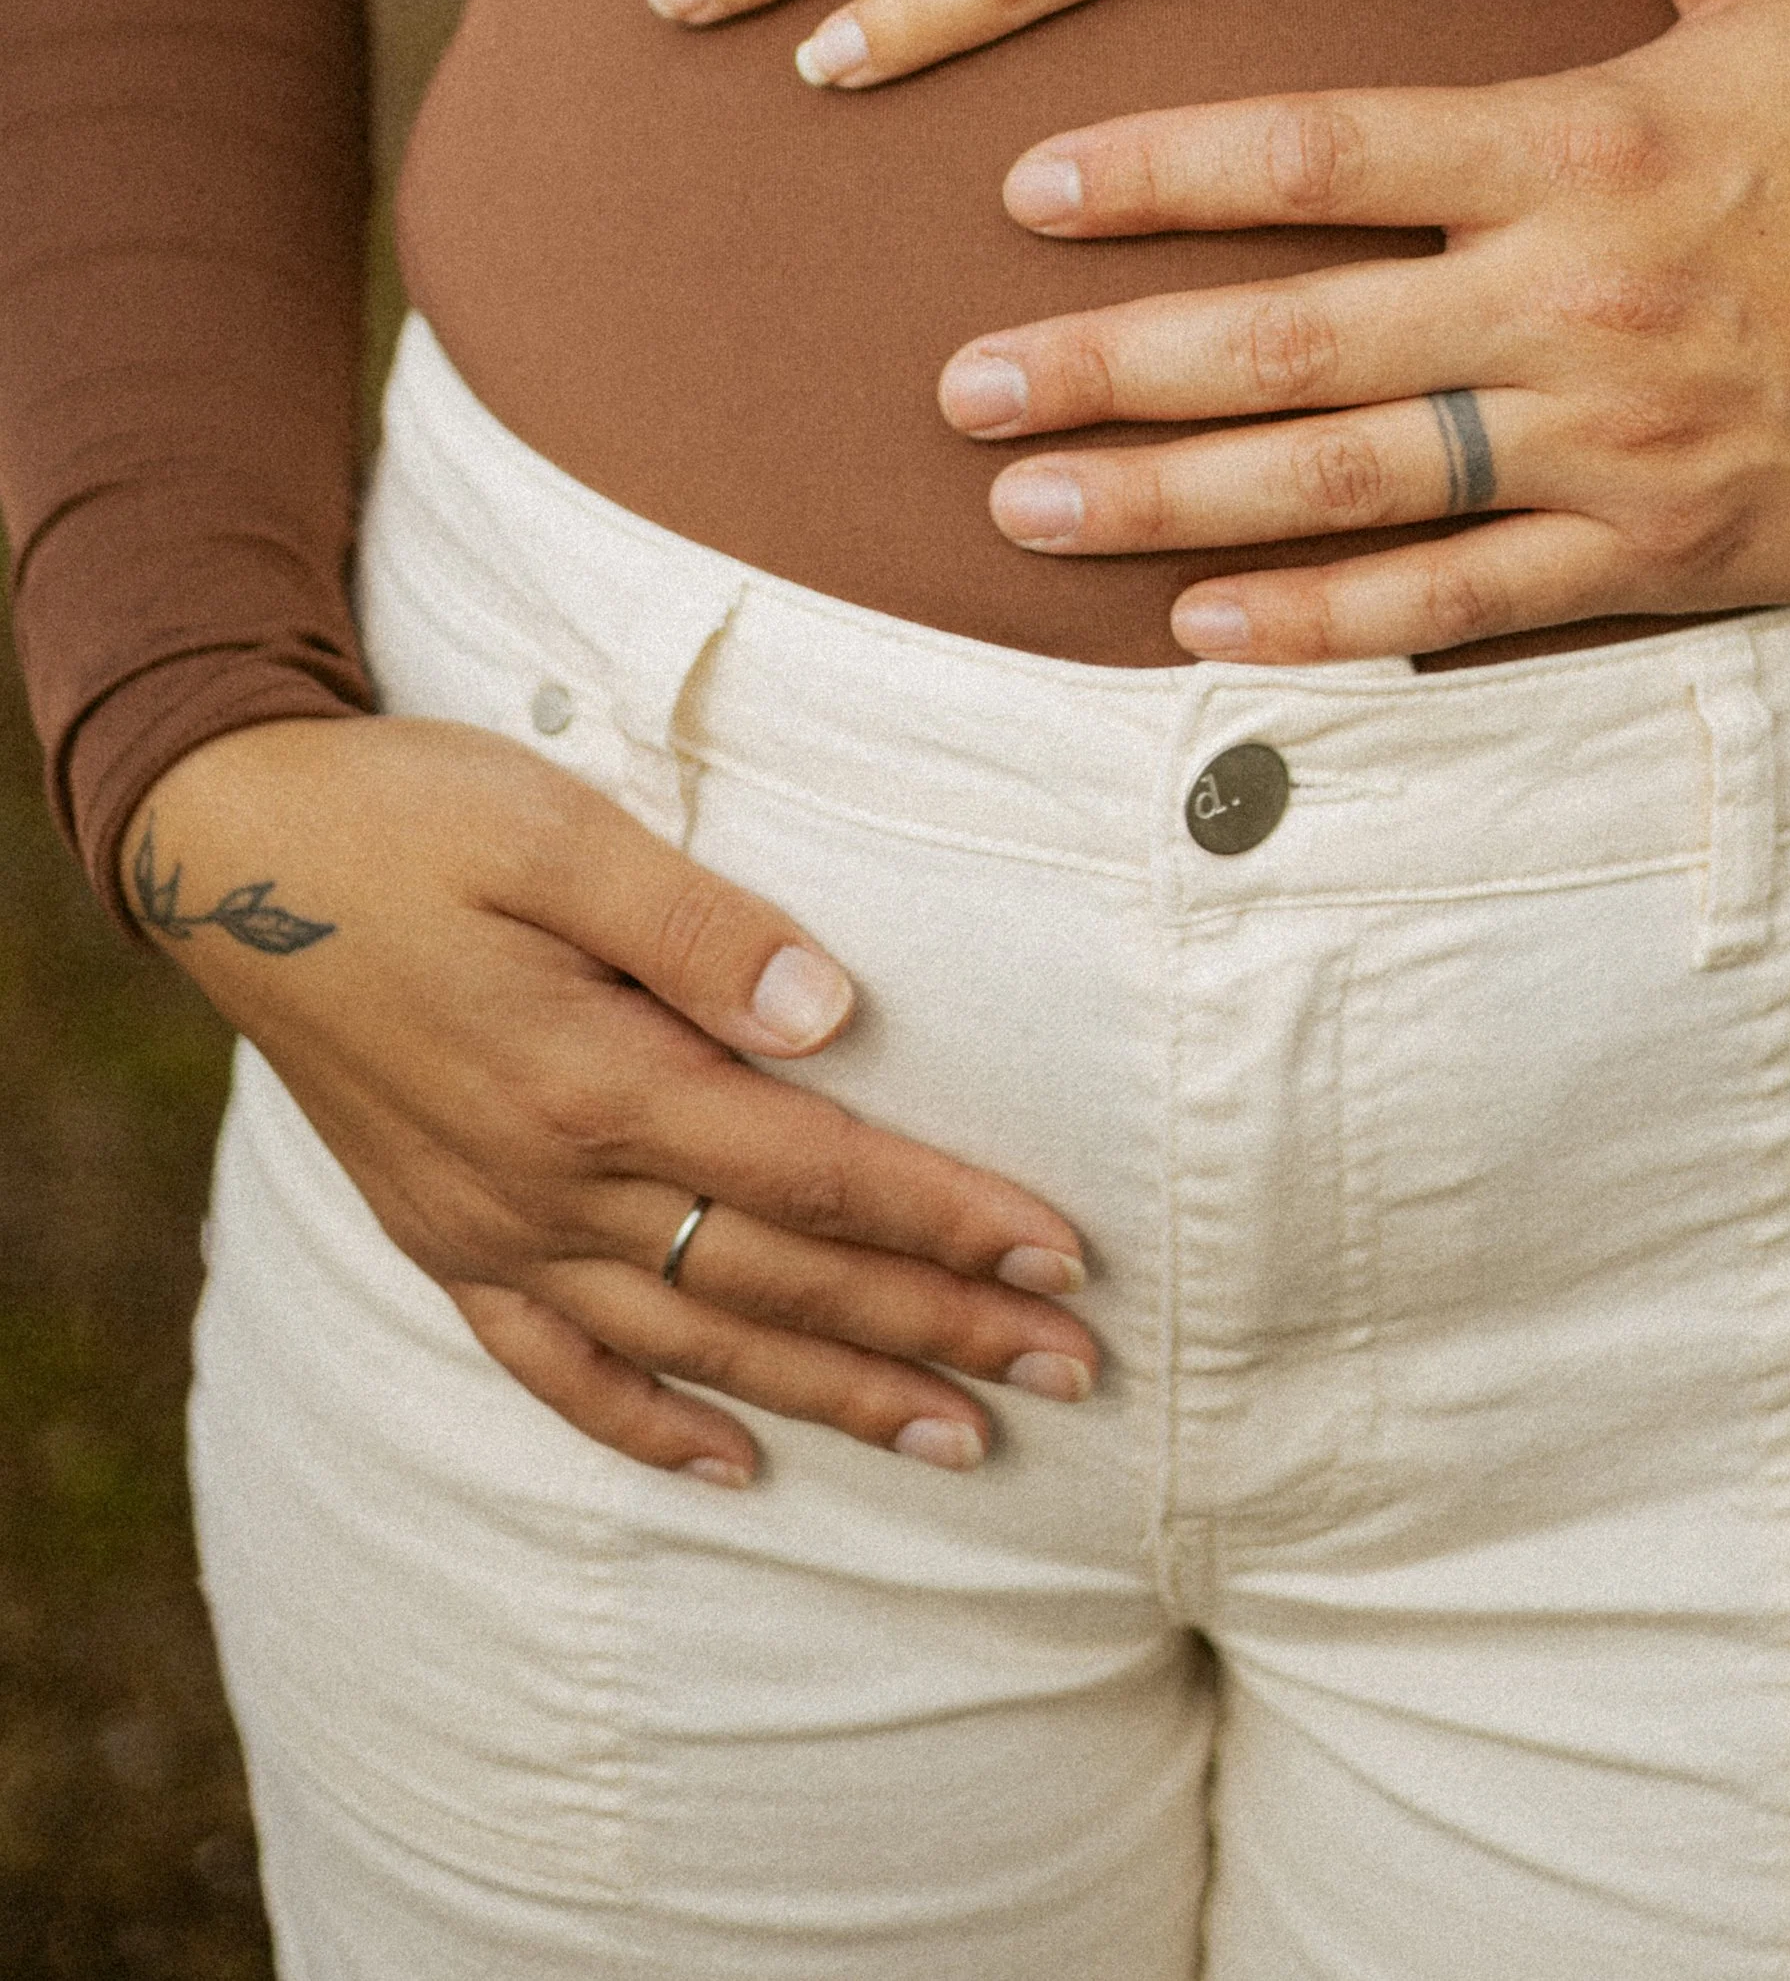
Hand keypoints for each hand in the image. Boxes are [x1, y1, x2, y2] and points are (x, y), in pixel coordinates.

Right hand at [127, 714, 1095, 1481]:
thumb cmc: (410, 815)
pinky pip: (557, 1370)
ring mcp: (488, 1226)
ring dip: (835, 1394)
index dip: (946, 1221)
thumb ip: (699, 927)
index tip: (1060, 1257)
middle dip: (936, 1330)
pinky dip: (650, 1427)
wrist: (225, 847)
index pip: (816, 1174)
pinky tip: (735, 1461)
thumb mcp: (559, 831)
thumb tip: (832, 1015)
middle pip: (781, 1279)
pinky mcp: (443, 1236)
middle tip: (1075, 1371)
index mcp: (592, 1081)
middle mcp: (544, 1184)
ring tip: (962, 1439)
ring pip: (694, 1344)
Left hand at [932, 0, 1789, 657]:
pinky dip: (1329, 620)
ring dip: (1170, 500)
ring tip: (1024, 504)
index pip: (1322, 155)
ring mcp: (1612, 442)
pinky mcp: (1660, 551)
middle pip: (1294, 340)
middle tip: (958, 384)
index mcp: (1581, 145)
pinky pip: (1467, 601)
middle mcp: (1573, 301)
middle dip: (1108, 364)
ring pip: (1351, 485)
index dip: (1157, 173)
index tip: (1022, 187)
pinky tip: (1201, 627)